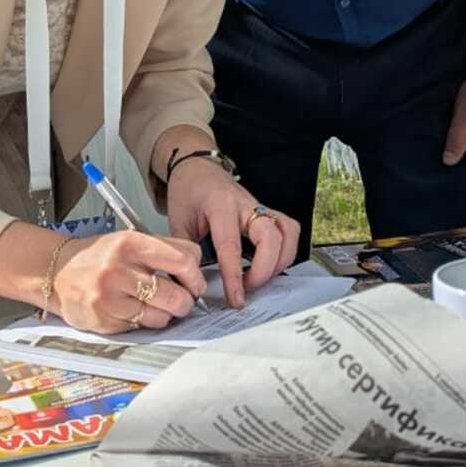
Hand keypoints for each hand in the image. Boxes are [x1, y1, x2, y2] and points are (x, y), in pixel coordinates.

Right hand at [50, 231, 205, 333]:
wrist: (58, 272)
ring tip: (157, 305)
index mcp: (130, 243)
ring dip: (166, 314)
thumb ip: (164, 250)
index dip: (195, 275)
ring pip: (161, 317)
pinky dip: (145, 322)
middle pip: (176, 295)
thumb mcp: (130, 240)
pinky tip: (136, 310)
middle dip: (186, 301)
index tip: (194, 281)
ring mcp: (109, 298)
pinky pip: (141, 328)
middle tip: (183, 299)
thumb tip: (196, 269)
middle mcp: (118, 269)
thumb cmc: (99, 256)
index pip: (183, 260)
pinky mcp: (103, 321)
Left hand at [165, 156, 298, 308]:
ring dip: (281, 261)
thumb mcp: (177, 223)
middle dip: (264, 270)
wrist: (197, 168)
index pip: (231, 246)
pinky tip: (272, 264)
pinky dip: (286, 250)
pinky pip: (289, 229)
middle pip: (271, 237)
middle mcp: (245, 204)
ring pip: (287, 232)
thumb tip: (191, 286)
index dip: (235, 277)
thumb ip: (186, 254)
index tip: (236, 299)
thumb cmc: (187, 193)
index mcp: (219, 206)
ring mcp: (259, 206)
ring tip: (262, 278)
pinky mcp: (267, 211)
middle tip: (248, 288)